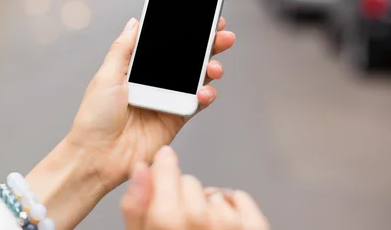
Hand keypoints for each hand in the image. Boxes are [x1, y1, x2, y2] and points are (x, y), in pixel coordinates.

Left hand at [66, 17, 234, 191]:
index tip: (203, 21)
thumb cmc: (94, 117)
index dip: (185, 33)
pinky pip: (196, 103)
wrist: (97, 156)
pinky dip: (205, 96)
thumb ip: (123, 48)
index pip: (166, 45)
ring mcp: (167, 100)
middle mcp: (154, 82)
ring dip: (210, 69)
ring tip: (213, 68)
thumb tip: (134, 23)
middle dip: (207, 46)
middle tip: (222, 36)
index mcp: (137, 69)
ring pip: (196, 79)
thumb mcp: (106, 75)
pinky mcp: (176, 119)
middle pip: (187, 59)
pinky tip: (204, 92)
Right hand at [120, 146, 269, 229]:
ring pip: (214, 191)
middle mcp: (200, 221)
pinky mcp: (255, 228)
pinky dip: (231, 206)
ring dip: (207, 204)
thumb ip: (135, 204)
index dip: (163, 169)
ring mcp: (230, 226)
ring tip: (201, 227)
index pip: (166, 168)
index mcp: (166, 220)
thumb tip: (140, 167)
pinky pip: (239, 197)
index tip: (163, 168)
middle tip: (181, 218)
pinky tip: (222, 224)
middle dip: (184, 195)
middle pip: (190, 181)